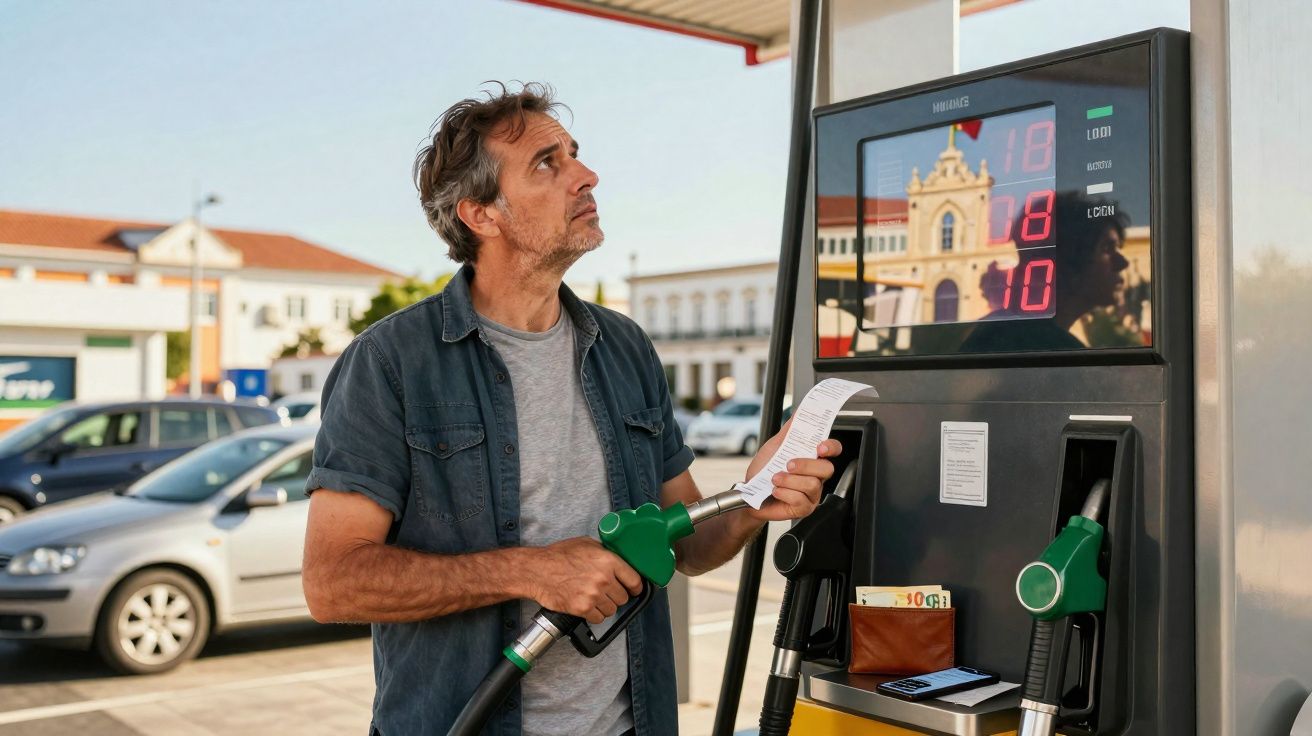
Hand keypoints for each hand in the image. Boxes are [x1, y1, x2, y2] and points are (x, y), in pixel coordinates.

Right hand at [526, 537, 642, 624]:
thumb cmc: (558, 556)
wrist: (537, 571)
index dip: (635, 587)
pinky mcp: (582, 608)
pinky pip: (599, 618)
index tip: (633, 589)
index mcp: (608, 560)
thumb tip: (619, 560)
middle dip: (616, 596)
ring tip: (594, 598)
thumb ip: (605, 552)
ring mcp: (593, 595)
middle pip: (623, 597)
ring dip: (605, 606)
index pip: (635, 580)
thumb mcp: (586, 544)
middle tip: (606, 592)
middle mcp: (603, 578)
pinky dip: (594, 615)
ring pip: (612, 610)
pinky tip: (587, 605)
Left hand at [743, 418, 841, 522]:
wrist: (749, 493)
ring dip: (789, 480)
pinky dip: (784, 493)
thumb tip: (800, 412)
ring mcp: (812, 493)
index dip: (831, 447)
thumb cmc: (763, 471)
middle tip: (787, 464)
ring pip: (812, 485)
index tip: (820, 447)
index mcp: (811, 458)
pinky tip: (776, 491)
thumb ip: (789, 431)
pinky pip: (801, 500)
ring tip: (775, 479)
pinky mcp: (804, 508)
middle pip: (826, 468)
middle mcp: (815, 476)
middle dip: (805, 465)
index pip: (833, 450)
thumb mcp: (774, 446)